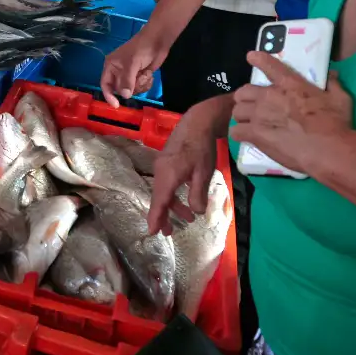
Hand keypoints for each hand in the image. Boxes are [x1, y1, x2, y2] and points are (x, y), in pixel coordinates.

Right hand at [100, 27, 165, 106]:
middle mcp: (118, 72)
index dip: (109, 96)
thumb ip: (127, 81)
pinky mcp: (140, 76)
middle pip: (121, 90)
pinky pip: (141, 88)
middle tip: (139, 78)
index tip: (116, 105)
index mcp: (111, 66)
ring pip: (132, 90)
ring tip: (145, 74)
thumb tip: (125, 96)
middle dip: (132, 86)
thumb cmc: (140, 49)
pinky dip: (146, 84)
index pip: (105, 84)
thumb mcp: (132, 64)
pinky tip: (149, 75)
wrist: (158, 41)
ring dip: (140, 85)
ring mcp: (130, 75)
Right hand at [148, 95, 234, 232]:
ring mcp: (162, 165)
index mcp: (168, 175)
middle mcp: (160, 171)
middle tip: (169, 232)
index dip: (156, 217)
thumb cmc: (201, 147)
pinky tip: (186, 199)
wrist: (198, 122)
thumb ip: (198, 194)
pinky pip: (166, 183)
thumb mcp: (204, 172)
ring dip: (173, 205)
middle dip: (163, 216)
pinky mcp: (167, 162)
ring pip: (164, 191)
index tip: (152, 232)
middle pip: (158, 198)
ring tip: (187, 217)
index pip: (159, 201)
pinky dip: (174, 194)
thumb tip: (197, 212)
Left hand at [230, 51, 354, 177]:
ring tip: (249, 124)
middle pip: (243, 92)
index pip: (269, 66)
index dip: (258, 60)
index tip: (251, 57)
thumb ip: (333, 84)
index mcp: (290, 84)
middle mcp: (270, 96)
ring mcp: (260, 115)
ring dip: (242, 117)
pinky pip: (235, 131)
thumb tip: (333, 75)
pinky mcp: (255, 134)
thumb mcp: (340, 99)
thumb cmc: (335, 123)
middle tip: (254, 107)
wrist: (328, 149)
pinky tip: (247, 138)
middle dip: (246, 99)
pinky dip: (239, 134)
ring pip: (237, 111)